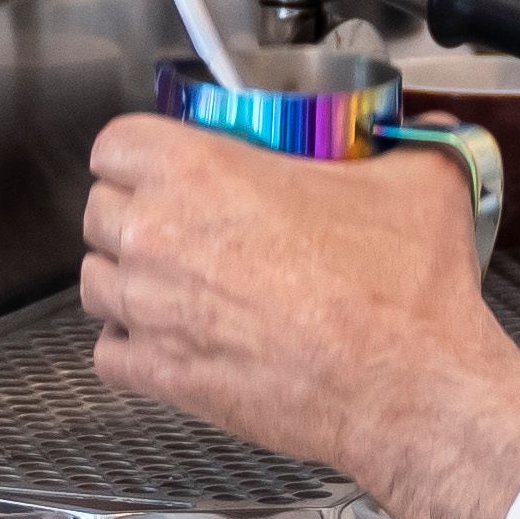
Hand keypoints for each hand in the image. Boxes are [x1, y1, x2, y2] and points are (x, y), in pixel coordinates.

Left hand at [75, 117, 519, 518]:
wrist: (407, 387)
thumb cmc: (402, 291)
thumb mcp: (420, 182)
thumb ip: (406, 143)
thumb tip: (424, 132)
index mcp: (202, 172)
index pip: (114, 145)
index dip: (137, 154)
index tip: (162, 167)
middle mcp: (159, 236)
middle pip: (98, 212)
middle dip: (132, 216)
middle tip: (182, 229)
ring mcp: (150, 311)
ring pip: (95, 283)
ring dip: (128, 282)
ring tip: (178, 287)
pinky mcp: (160, 376)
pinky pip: (107, 355)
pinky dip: (131, 349)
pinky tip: (173, 342)